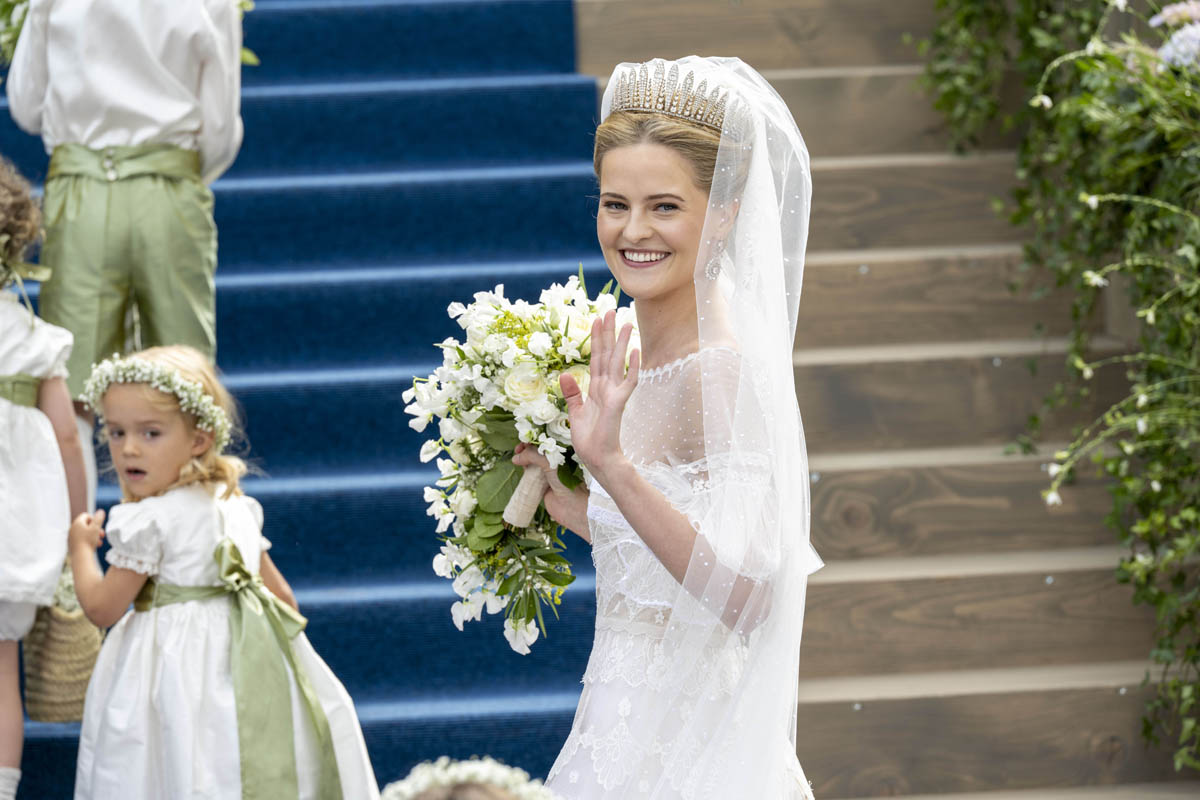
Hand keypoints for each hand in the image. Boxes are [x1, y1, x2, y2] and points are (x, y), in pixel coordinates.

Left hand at [69, 509, 105, 550]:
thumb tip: (100, 511)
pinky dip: (88, 541)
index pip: (86, 515)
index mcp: (77, 523)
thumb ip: (99, 518)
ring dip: (93, 536)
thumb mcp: (96, 528)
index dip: (94, 519)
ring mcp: (71, 537)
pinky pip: (81, 540)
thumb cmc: (88, 541)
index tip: (99, 526)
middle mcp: (72, 529)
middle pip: (85, 525)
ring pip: (84, 533)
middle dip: (95, 529)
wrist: (80, 556)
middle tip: (102, 535)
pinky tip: (94, 547)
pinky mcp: (72, 544)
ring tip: (99, 543)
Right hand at [513, 443, 589, 539]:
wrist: (573, 507)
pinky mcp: (543, 483)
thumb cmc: (569, 482)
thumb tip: (517, 456)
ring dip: (524, 456)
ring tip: (517, 456)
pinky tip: (519, 465)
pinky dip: (525, 468)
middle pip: (540, 448)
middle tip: (519, 447)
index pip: (550, 438)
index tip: (526, 435)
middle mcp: (558, 459)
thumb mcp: (551, 463)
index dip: (537, 436)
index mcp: (566, 451)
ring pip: (534, 460)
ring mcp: (550, 471)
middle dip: (528, 446)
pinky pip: (531, 473)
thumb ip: (533, 456)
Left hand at [561, 310, 639, 481]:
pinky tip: (635, 351)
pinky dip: (631, 366)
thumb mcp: (575, 412)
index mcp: (596, 388)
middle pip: (607, 354)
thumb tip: (564, 373)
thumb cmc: (588, 439)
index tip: (597, 319)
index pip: (596, 358)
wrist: (596, 458)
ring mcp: (614, 393)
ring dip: (622, 342)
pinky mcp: (619, 402)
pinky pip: (628, 381)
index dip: (596, 339)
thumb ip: (572, 393)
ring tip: (627, 322)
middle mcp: (606, 387)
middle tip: (611, 310)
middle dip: (608, 332)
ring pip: (618, 362)